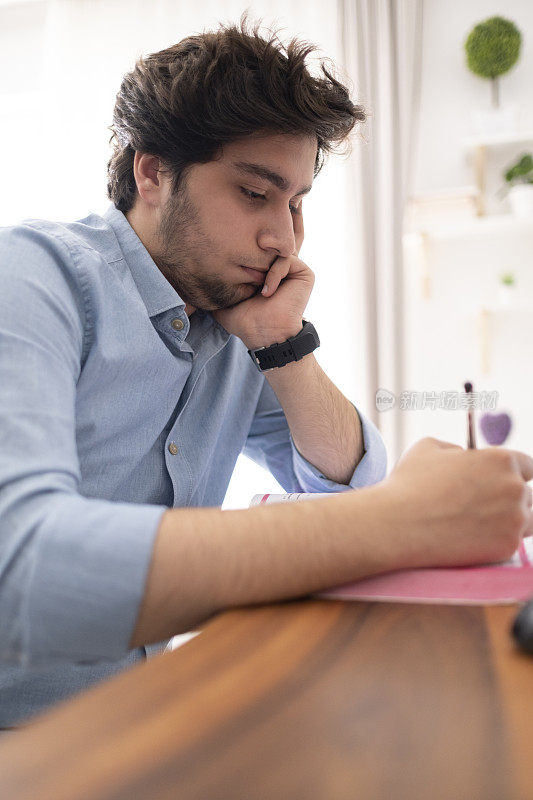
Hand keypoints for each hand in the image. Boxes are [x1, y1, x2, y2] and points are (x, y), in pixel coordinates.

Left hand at [213, 208, 312, 348]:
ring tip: (255, 284)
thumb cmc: (244, 320)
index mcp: (263, 268)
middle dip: (252, 249)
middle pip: (266, 244)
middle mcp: (278, 266)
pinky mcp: (304, 273)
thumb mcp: (223, 295)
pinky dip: (274, 274)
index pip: (253, 248)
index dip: (241, 248)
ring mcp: (292, 268)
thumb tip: (186, 270)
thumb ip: (214, 280)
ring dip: (262, 266)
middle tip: (240, 258)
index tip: (227, 250)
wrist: (263, 334)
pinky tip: (266, 293)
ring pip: (276, 250)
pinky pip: (286, 260)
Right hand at [380, 437, 532, 568]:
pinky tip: (475, 539)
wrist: (397, 524)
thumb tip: (466, 458)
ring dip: (511, 521)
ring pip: (528, 520)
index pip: (528, 466)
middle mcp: (515, 488)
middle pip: (528, 495)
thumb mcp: (430, 447)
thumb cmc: (409, 482)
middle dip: (510, 498)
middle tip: (485, 506)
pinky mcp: (506, 547)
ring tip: (485, 524)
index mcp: (502, 460)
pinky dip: (498, 541)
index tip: (501, 482)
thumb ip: (457, 449)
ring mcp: (515, 520)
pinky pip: (513, 543)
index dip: (513, 473)